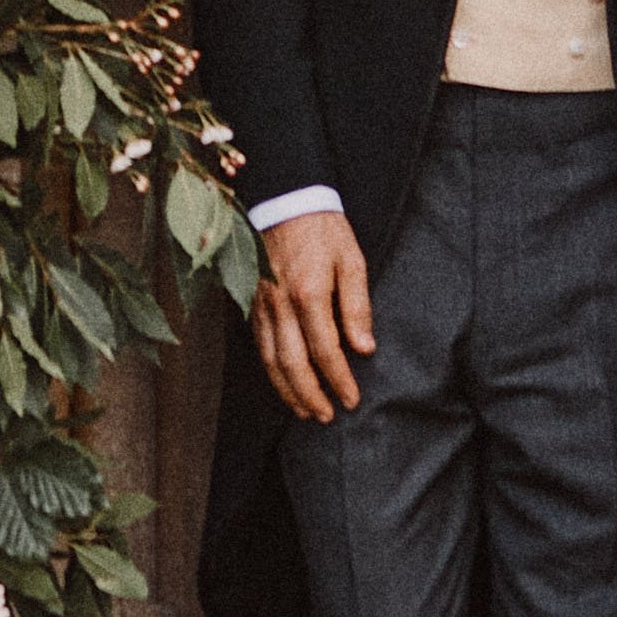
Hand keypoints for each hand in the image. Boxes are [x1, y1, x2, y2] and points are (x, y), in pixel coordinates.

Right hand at [252, 209, 375, 424]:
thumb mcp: (352, 261)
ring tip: (305, 411)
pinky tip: (283, 383)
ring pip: (270, 360)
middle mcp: (280, 304)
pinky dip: (270, 371)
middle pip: (292, 364)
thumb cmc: (324, 229)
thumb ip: (357, 307)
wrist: (285, 199)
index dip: (339, 380)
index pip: (325, 350)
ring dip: (288, 391)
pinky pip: (259, 346)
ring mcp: (261, 304)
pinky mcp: (251, 302)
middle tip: (326, 417)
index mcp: (309, 293)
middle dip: (310, 396)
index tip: (352, 400)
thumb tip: (364, 348)